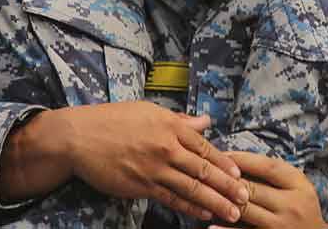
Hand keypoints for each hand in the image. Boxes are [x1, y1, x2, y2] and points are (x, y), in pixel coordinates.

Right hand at [0, 102, 247, 222]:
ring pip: (192, 188)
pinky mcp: (141, 186)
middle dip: (228, 186)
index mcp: (170, 126)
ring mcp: (155, 168)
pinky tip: (204, 215)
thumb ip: (179, 120)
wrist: (80, 137)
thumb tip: (204, 121)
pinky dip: (190, 208)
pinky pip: (172, 199)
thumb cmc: (113, 120)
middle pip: (204, 170)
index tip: (240, 174)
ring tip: (233, 213)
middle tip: (247, 199)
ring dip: (216, 202)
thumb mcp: (149, 111)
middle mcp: (167, 147)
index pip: (205, 147)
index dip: (225, 162)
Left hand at [209, 152, 327, 228]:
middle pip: (252, 188)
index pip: (267, 166)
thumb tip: (237, 159)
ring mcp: (281, 227)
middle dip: (226, 180)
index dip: (241, 159)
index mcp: (298, 184)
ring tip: (202, 193)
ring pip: (245, 211)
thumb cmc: (301, 206)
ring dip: (222, 201)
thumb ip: (274, 173)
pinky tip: (211, 225)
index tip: (220, 153)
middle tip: (204, 171)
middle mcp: (291, 205)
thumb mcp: (297, 184)